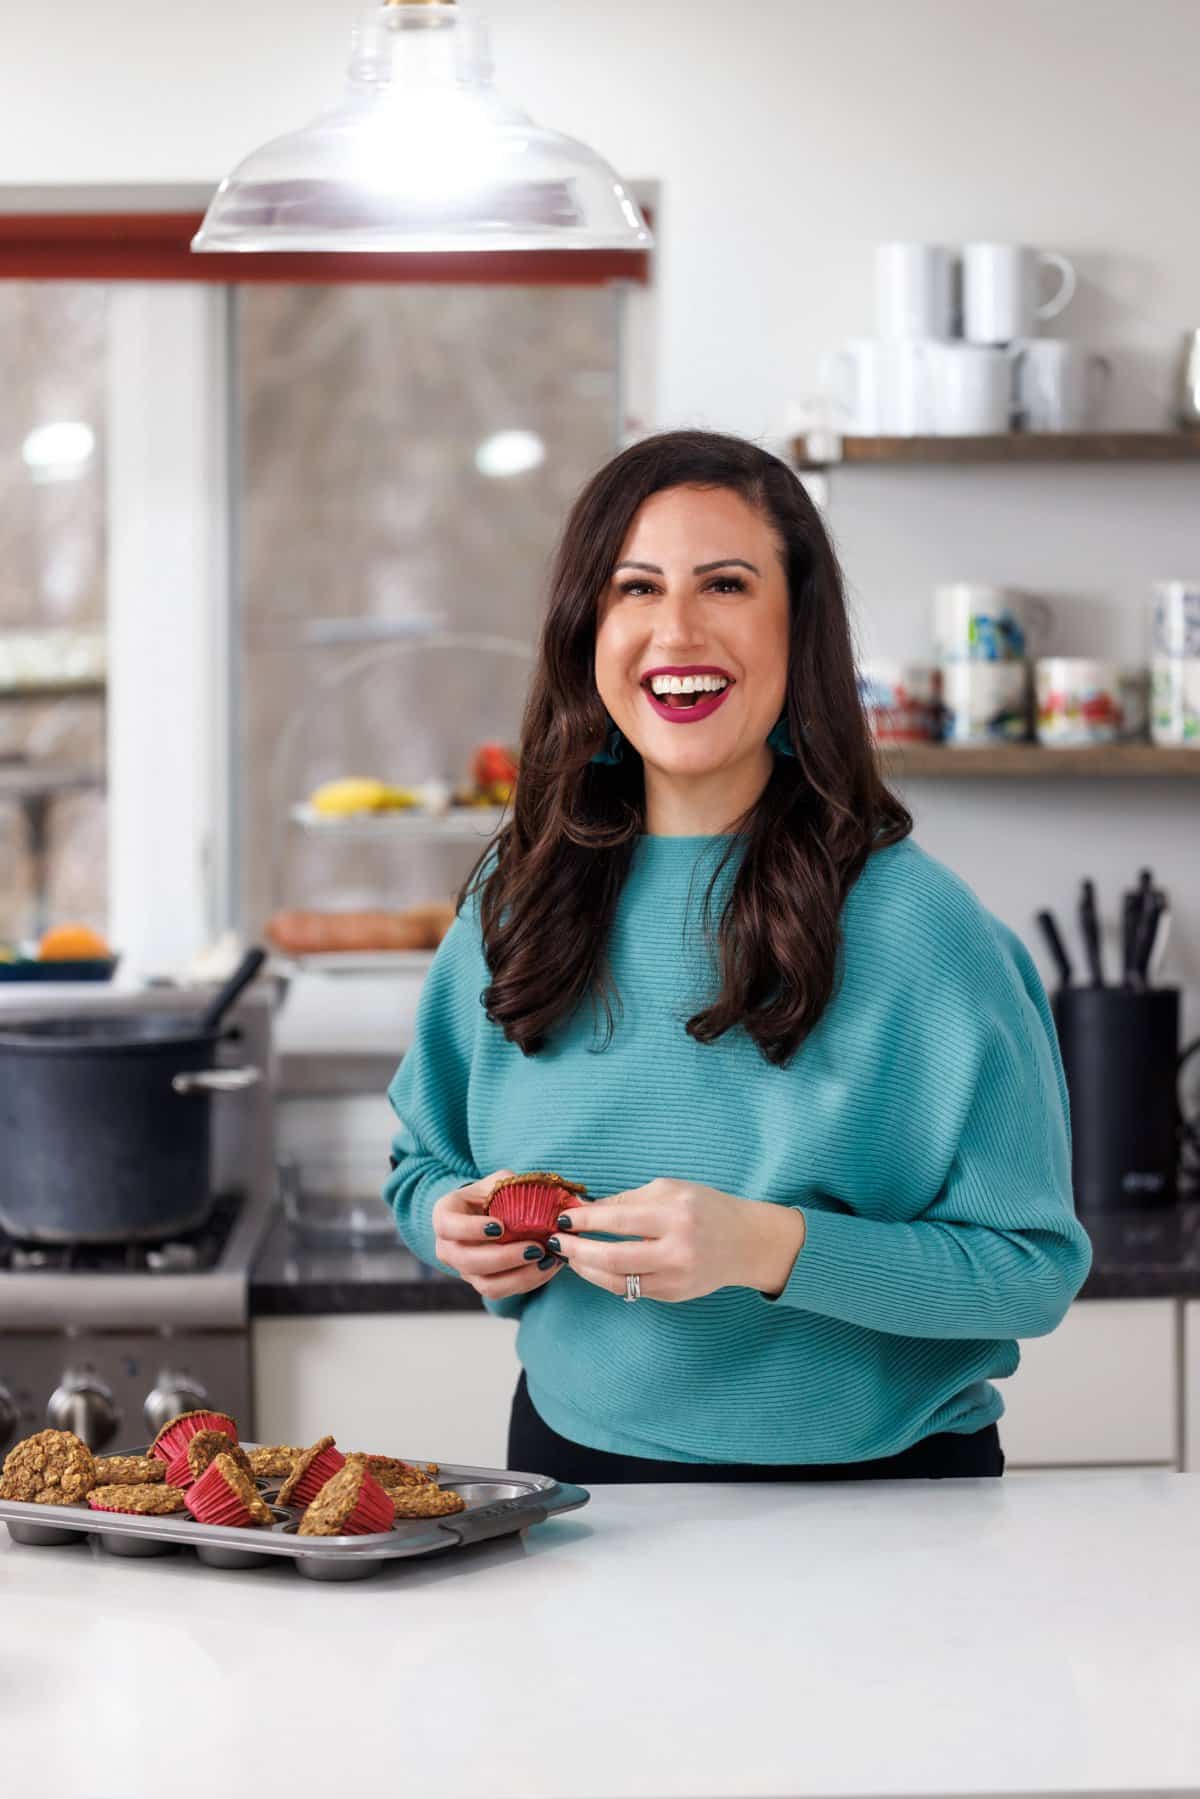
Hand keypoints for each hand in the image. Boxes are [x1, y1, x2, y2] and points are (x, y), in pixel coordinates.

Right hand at [432, 1170, 563, 1301]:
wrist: (489, 1216)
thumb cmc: (492, 1196)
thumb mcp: (499, 1182)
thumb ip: (514, 1186)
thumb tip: (546, 1196)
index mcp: (445, 1216)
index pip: (447, 1226)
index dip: (470, 1229)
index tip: (499, 1226)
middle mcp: (447, 1247)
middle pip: (467, 1261)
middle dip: (504, 1258)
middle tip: (535, 1248)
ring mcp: (463, 1270)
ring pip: (485, 1284)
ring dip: (519, 1276)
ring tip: (546, 1260)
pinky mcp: (481, 1284)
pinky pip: (502, 1291)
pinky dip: (527, 1282)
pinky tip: (547, 1267)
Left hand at [548, 1178, 806, 1302]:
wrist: (746, 1242)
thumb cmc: (705, 1208)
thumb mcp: (670, 1190)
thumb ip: (627, 1200)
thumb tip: (583, 1208)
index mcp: (676, 1215)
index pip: (619, 1219)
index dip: (585, 1220)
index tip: (561, 1217)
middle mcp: (677, 1250)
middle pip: (612, 1257)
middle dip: (576, 1250)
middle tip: (555, 1242)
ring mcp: (676, 1278)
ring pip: (616, 1280)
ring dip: (586, 1269)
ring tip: (569, 1256)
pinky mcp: (674, 1296)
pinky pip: (630, 1289)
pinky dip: (607, 1278)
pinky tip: (594, 1266)